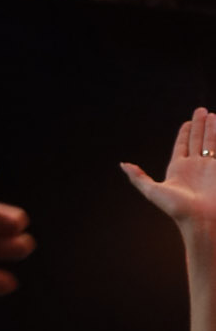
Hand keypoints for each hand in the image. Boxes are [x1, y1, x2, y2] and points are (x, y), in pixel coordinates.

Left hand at [122, 108, 215, 230]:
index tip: (187, 122)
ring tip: (211, 114)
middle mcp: (194, 166)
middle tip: (200, 110)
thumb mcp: (152, 191)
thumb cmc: (176, 208)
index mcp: (177, 169)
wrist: (201, 219)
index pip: (182, 146)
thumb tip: (123, 165)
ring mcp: (208, 167)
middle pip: (196, 140)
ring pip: (210, 142)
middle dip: (198, 125)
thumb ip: (138, 177)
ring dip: (210, 128)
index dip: (184, 134)